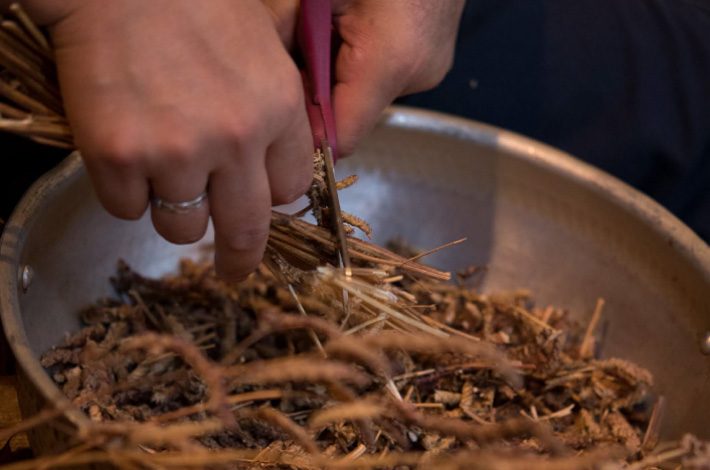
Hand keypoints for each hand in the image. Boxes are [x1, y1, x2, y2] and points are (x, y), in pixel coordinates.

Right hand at [31, 0, 313, 280]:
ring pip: (183, 228)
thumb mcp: (263, 47)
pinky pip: (127, 210)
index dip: (273, 198)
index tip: (261, 202)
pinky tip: (125, 157)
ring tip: (162, 178)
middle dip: (242, 259)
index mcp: (278, 111)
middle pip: (247, 230)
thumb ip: (278, 109)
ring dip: (175, 215)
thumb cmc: (194, 3)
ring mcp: (175, 153)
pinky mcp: (118, 158)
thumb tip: (279, 162)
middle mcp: (235, 141)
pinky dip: (126, 194)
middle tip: (235, 272)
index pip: (291, 190)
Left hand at [264, 0, 464, 155]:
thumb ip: (284, 27)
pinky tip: (348, 25)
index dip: (305, 135)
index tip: (277, 118)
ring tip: (324, 28)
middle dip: (314, 91)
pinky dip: (356, 60)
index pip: (340, 137)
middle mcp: (415, 76)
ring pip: (362, 95)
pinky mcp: (429, 59)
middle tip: (294, 49)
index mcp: (390, 61)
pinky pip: (380, 75)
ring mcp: (427, 69)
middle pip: (349, 116)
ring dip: (335, 73)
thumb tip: (255, 70)